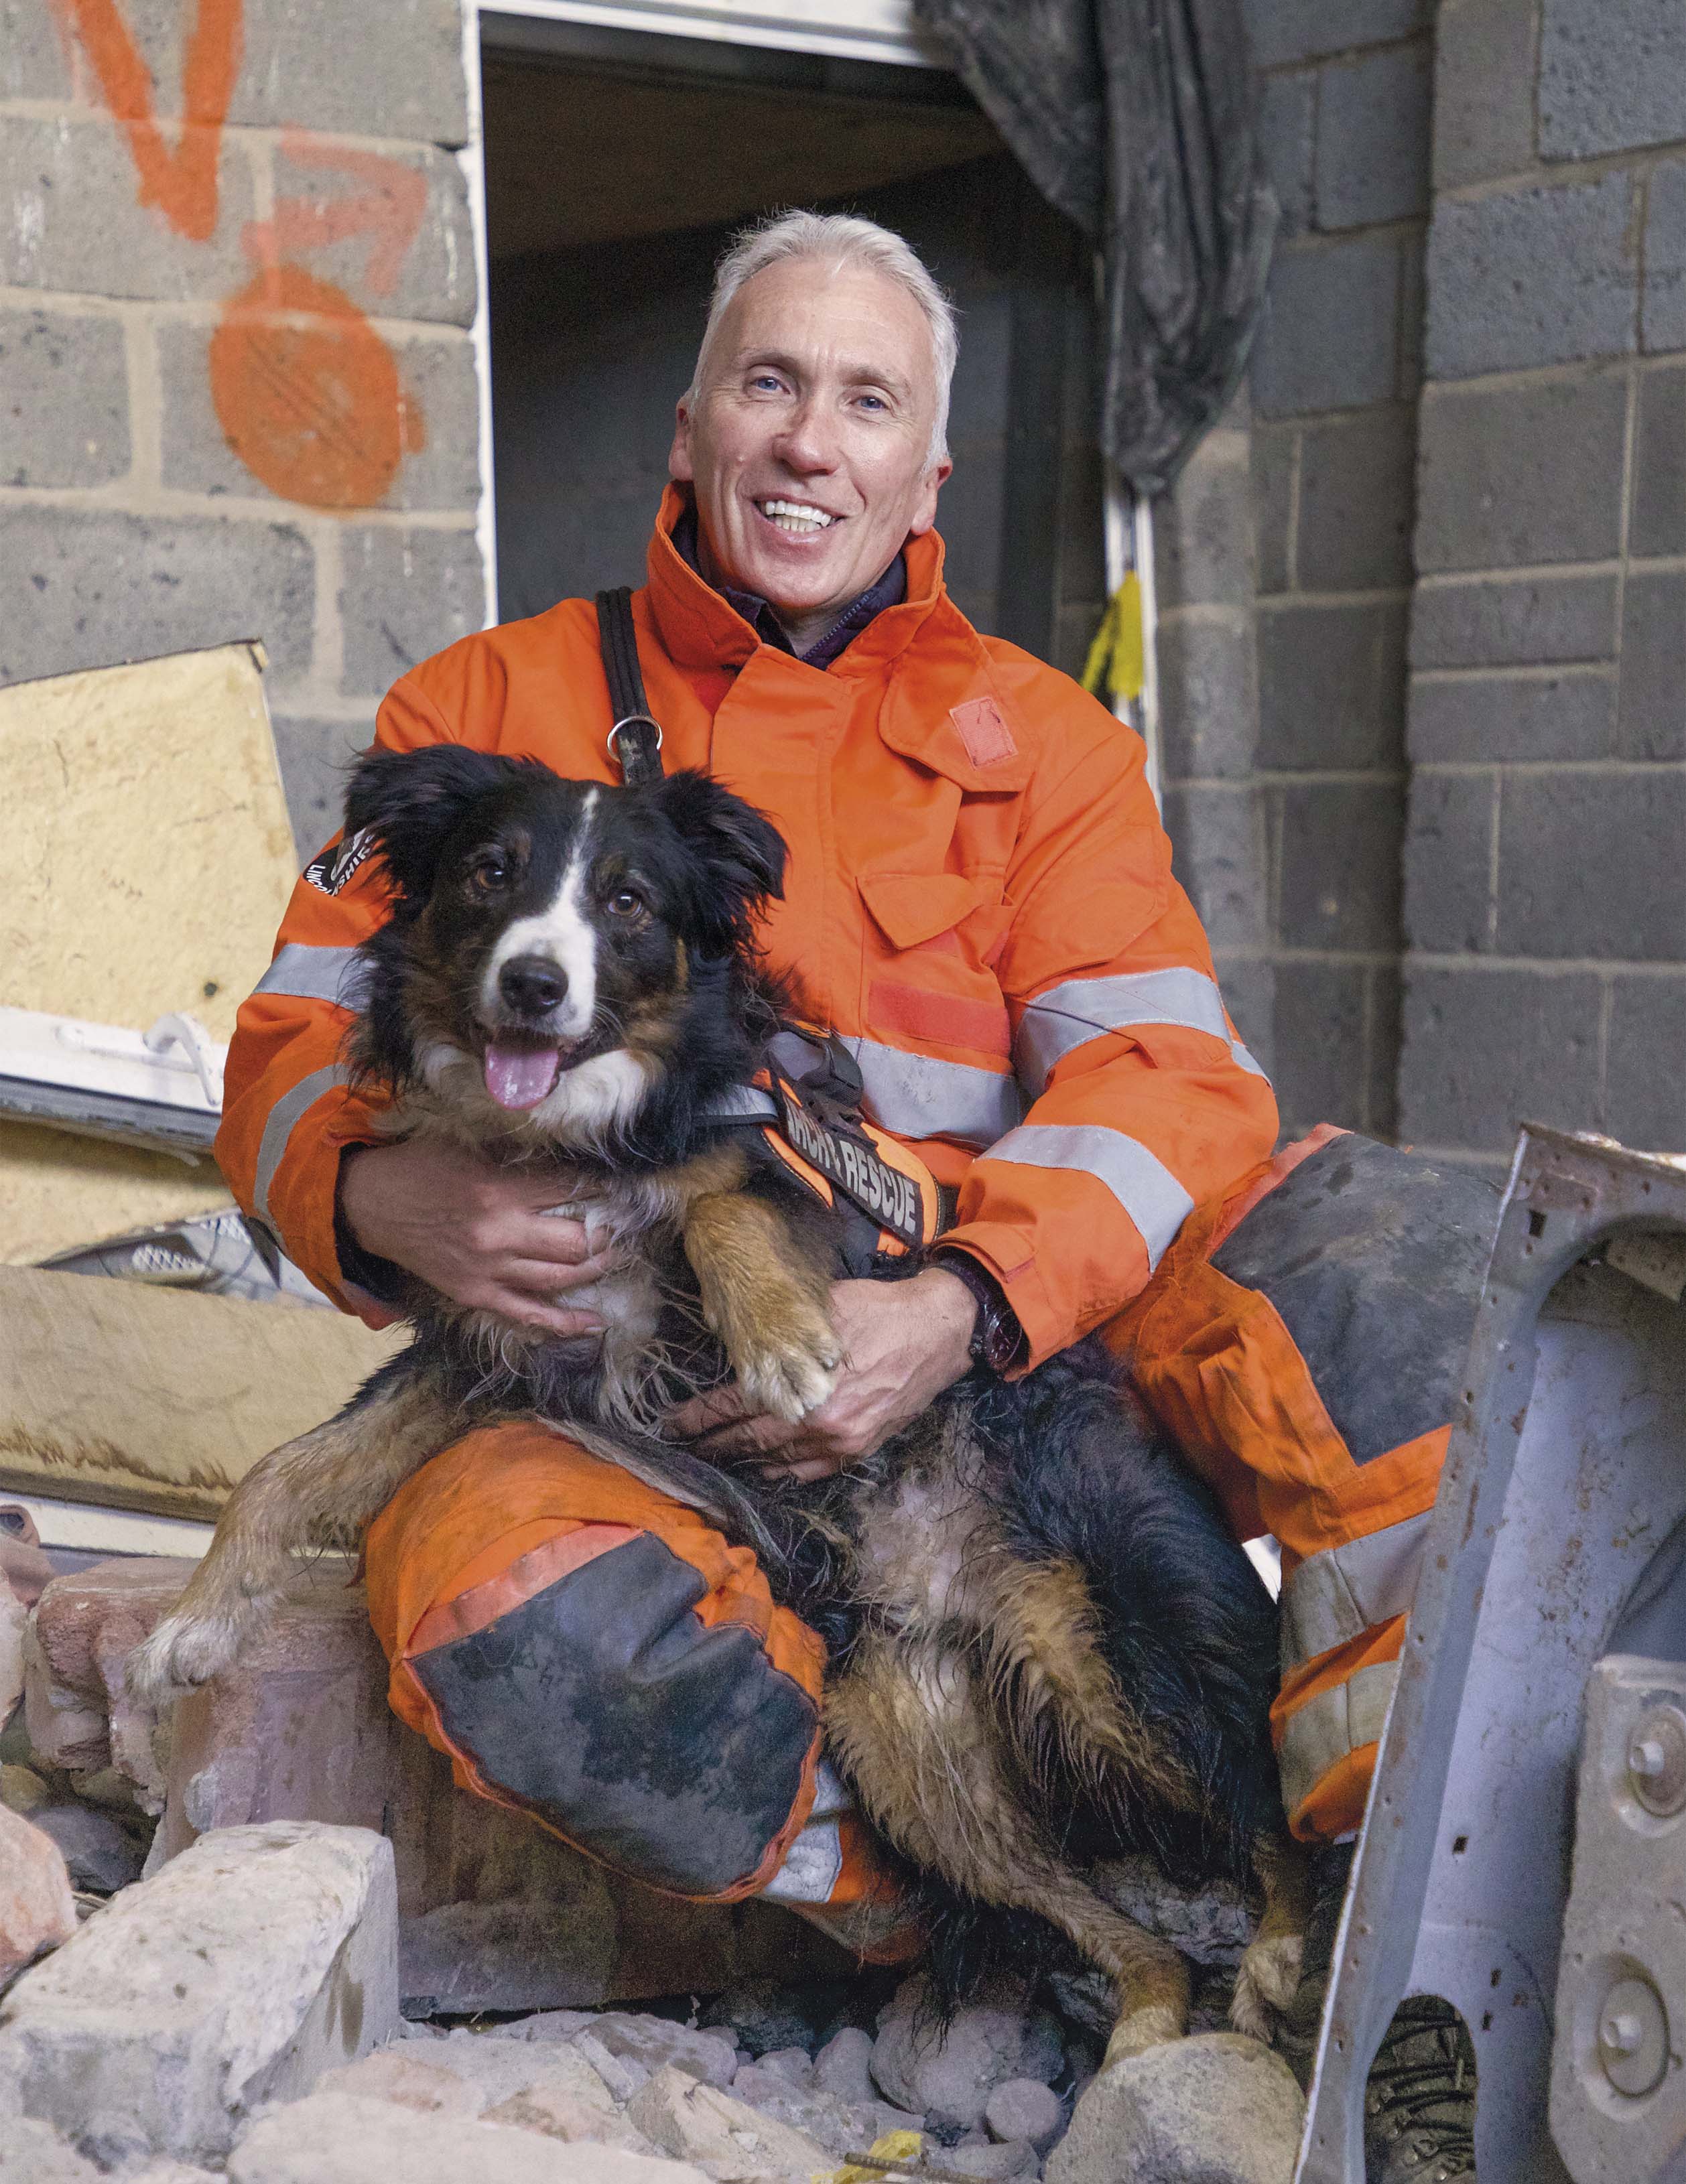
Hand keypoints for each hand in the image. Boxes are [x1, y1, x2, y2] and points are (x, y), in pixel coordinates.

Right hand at [338, 1139, 615, 1336]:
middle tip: (620, 1226)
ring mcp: (489, 1271)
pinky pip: (529, 1315)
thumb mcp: (468, 1147)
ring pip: (561, 1278)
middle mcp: (500, 1235)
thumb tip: (563, 1161)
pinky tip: (595, 1322)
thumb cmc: (419, 1168)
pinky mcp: (476, 1295)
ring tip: (614, 1257)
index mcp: (500, 1191)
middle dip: (607, 1234)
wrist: (371, 1206)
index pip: (568, 1189)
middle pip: (575, 1241)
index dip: (599, 1187)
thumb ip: (515, 1159)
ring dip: (596, 1269)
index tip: (618, 1187)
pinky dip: (566, 1323)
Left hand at [667, 1266, 979, 1481]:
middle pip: (750, 1439)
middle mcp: (820, 1421)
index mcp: (805, 1385)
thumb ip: (783, 1329)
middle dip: (712, 1443)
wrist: (939, 1331)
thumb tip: (739, 1333)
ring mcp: (842, 1440)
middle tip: (683, 1446)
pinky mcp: (861, 1447)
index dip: (701, 1416)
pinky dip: (783, 1473)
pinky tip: (763, 1470)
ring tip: (714, 1458)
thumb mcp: (824, 1307)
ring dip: (743, 1460)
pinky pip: (812, 1471)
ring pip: (778, 1460)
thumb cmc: (879, 1310)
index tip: (672, 1422)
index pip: (736, 1405)